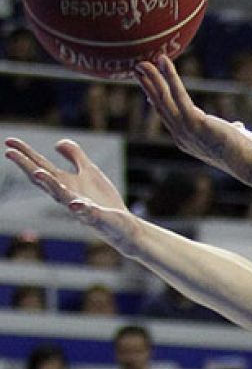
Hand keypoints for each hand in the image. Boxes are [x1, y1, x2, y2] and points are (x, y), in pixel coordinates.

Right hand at [4, 138, 141, 249]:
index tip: (9, 142)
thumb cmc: (103, 200)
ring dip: (50, 185)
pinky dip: (82, 209)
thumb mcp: (89, 172)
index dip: (26, 154)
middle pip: (44, 180)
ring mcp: (81, 208)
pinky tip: (77, 204)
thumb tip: (57, 143)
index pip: (41, 167)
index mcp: (65, 184)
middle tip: (9, 153)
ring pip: (63, 197)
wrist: (124, 227)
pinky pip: (89, 213)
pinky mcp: (98, 218)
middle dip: (27, 167)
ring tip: (38, 172)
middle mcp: (68, 196)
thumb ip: (75, 157)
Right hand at [134, 55, 251, 179]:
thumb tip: (238, 127)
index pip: (168, 117)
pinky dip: (169, 76)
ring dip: (152, 78)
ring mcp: (184, 129)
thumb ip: (231, 130)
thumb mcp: (234, 139)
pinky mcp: (193, 120)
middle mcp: (181, 136)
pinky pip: (177, 94)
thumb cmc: (246, 152)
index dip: (157, 101)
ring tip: (142, 62)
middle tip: (137, 69)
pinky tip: (163, 61)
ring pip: (163, 98)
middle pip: (160, 106)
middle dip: (148, 86)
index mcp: (187, 141)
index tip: (148, 89)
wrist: (250, 163)